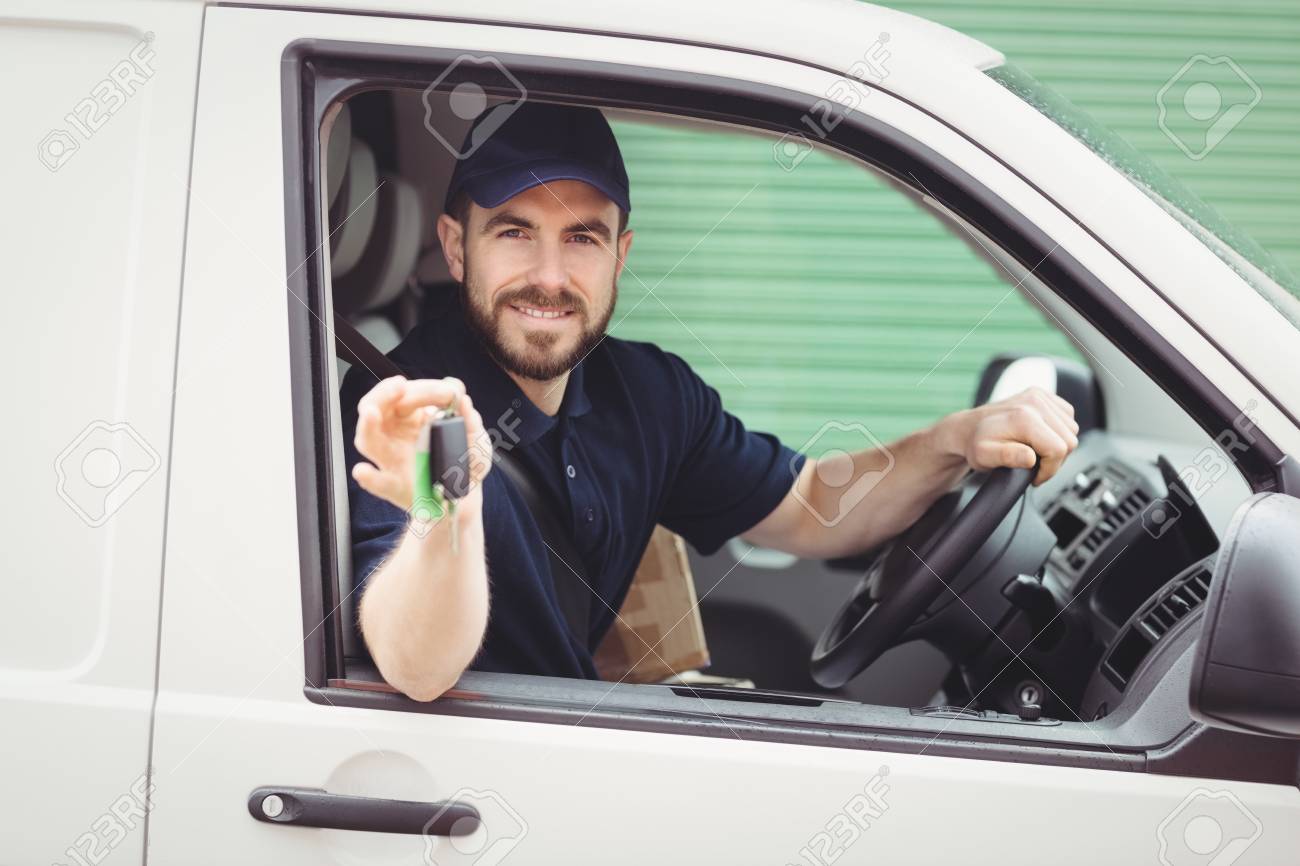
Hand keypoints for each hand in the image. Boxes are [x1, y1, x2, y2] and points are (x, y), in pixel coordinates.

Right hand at [351, 375, 491, 511]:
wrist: (465, 497)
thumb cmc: (465, 462)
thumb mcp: (475, 439)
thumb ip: (471, 420)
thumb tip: (463, 399)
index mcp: (412, 417)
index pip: (407, 394)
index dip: (424, 388)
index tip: (448, 393)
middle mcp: (395, 434)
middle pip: (376, 407)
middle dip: (383, 393)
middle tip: (399, 386)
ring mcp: (391, 460)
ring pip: (368, 439)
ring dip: (367, 425)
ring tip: (371, 414)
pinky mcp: (395, 486)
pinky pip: (377, 482)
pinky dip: (369, 477)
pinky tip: (363, 471)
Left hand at [938, 387, 1079, 484]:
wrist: (969, 427)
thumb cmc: (976, 443)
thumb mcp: (985, 456)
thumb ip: (1008, 457)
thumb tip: (1030, 458)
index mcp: (1024, 417)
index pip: (1059, 449)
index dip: (1050, 469)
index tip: (1035, 476)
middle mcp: (1034, 402)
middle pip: (1069, 440)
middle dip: (1055, 459)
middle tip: (1034, 466)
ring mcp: (1039, 395)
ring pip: (1072, 429)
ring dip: (1058, 445)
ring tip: (1036, 452)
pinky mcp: (1042, 395)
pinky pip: (1067, 417)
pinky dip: (1058, 430)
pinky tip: (1040, 437)